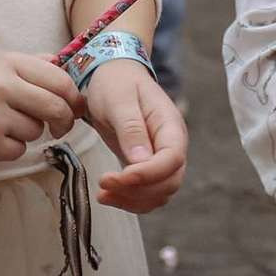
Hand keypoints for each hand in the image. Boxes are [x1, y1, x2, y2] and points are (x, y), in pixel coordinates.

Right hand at [0, 51, 84, 163]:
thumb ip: (34, 65)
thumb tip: (67, 68)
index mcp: (9, 64)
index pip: (60, 80)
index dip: (74, 97)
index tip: (75, 106)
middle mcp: (2, 87)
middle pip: (56, 108)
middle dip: (64, 121)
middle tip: (60, 126)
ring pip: (37, 132)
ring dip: (29, 133)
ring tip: (4, 125)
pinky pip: (18, 150)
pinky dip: (10, 148)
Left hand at [84, 59, 187, 213]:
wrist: (114, 76)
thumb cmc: (117, 83)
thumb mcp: (119, 100)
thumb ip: (131, 129)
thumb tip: (141, 161)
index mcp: (169, 125)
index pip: (172, 159)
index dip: (148, 175)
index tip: (118, 177)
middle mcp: (171, 145)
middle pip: (169, 182)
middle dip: (138, 190)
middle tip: (105, 183)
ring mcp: (160, 157)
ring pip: (159, 193)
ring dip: (133, 200)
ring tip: (103, 193)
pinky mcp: (146, 166)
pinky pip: (147, 192)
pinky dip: (129, 200)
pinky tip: (107, 194)